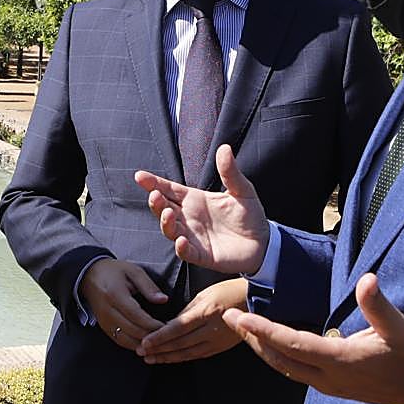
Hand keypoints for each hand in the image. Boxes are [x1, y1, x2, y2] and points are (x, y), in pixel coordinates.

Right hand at [79, 259, 166, 349]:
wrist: (89, 275)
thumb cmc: (113, 272)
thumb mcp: (133, 271)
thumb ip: (148, 286)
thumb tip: (163, 300)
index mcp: (115, 295)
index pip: (137, 316)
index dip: (153, 324)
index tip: (168, 326)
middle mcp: (108, 311)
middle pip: (132, 331)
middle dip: (151, 336)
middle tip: (168, 336)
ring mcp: (105, 322)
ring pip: (126, 340)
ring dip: (143, 344)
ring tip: (159, 341)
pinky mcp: (104, 327)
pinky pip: (121, 341)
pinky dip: (134, 345)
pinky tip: (146, 343)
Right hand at [135, 145, 269, 274]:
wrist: (264, 242)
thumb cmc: (249, 215)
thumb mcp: (242, 190)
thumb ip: (230, 172)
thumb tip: (224, 148)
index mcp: (195, 200)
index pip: (169, 189)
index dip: (154, 183)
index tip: (140, 176)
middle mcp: (189, 217)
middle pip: (164, 209)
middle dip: (156, 203)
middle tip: (154, 195)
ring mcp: (193, 237)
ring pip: (170, 230)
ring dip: (166, 223)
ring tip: (168, 214)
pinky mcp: (202, 255)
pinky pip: (187, 252)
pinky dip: (181, 248)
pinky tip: (181, 240)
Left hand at [139, 278, 246, 363]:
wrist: (256, 301)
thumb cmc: (228, 291)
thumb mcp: (205, 294)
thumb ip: (187, 310)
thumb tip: (169, 324)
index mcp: (206, 312)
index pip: (177, 328)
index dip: (159, 337)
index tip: (144, 343)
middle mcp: (211, 329)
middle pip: (179, 344)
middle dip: (158, 350)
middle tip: (141, 353)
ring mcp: (217, 340)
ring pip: (188, 353)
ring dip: (167, 357)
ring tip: (151, 359)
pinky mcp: (221, 347)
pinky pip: (198, 355)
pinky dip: (182, 358)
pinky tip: (171, 359)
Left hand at [222, 273, 403, 403]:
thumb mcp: (398, 327)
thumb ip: (378, 304)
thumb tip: (367, 279)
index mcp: (339, 360)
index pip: (292, 344)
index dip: (265, 330)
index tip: (241, 317)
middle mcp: (326, 377)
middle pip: (279, 358)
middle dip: (252, 338)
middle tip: (228, 316)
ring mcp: (326, 385)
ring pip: (283, 367)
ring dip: (260, 348)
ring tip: (241, 327)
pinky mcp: (328, 387)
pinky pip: (293, 371)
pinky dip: (275, 355)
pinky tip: (267, 342)